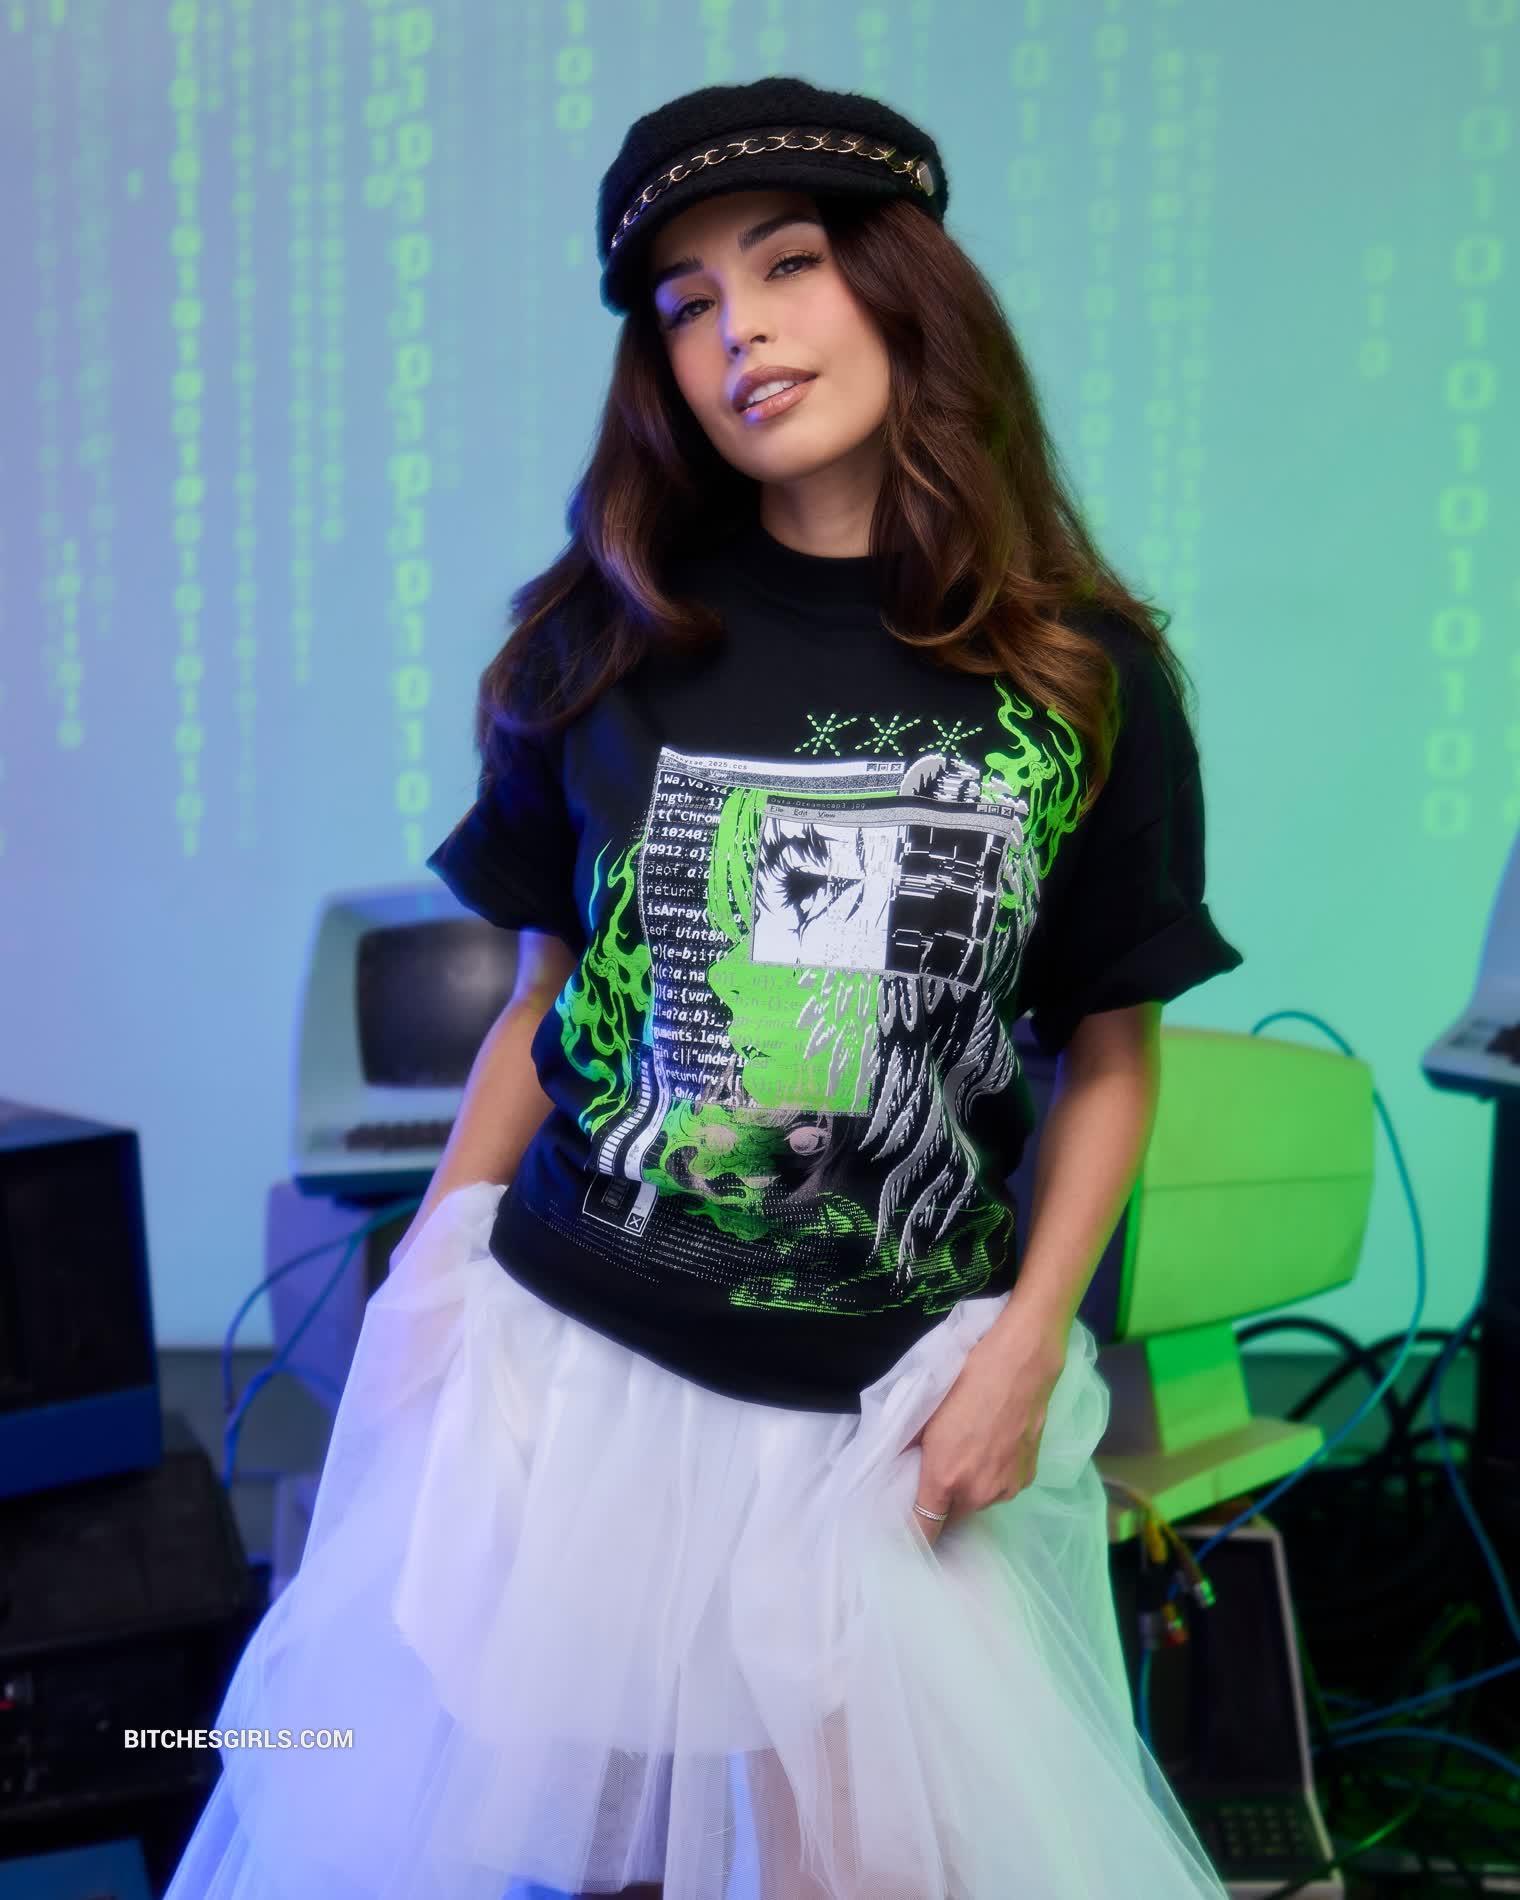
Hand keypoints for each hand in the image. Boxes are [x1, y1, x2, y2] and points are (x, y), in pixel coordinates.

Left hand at [907, 1306, 1069, 1547]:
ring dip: (971, 1491)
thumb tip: (896, 1463)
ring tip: (970, 1456)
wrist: (1019, 1366)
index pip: (925, 1529)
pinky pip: (1002, 1488)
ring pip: (980, 1502)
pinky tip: (993, 1449)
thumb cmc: (967, 1383)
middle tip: (939, 1479)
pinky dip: (994, 1478)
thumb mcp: (927, 1415)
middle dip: (944, 1505)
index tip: (908, 1535)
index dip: (915, 1536)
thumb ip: (909, 1448)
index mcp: (945, 1480)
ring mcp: (1006, 1488)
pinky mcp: (1028, 1478)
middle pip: (954, 1517)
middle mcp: (977, 1494)